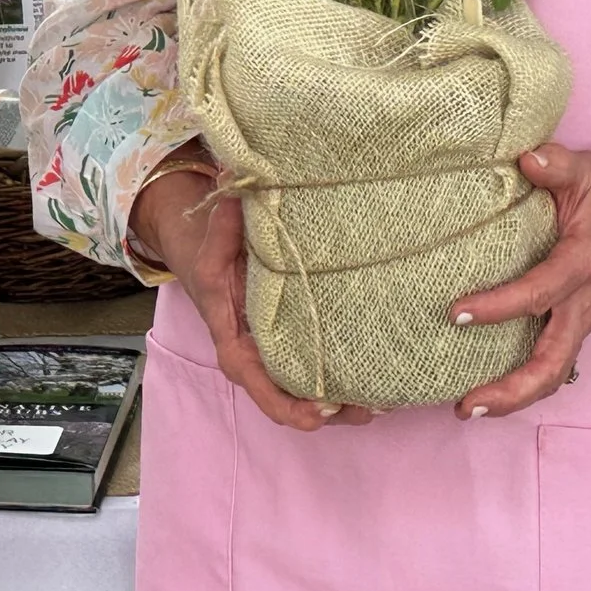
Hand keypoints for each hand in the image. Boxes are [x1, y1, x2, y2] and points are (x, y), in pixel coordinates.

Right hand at [132, 167, 376, 430]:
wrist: (208, 251)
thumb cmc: (211, 251)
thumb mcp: (213, 238)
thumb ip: (225, 219)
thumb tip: (234, 178)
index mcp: (235, 341)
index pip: (258, 384)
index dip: (288, 405)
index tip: (319, 411)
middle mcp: (258, 356)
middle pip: (292, 400)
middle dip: (329, 412)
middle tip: (368, 409)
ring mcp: (280, 354)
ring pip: (311, 393)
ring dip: (346, 405)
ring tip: (383, 403)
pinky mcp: (299, 345)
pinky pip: (322, 373)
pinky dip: (349, 382)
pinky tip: (381, 381)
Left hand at [445, 137, 590, 420]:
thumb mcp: (581, 168)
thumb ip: (555, 165)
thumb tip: (528, 159)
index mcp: (585, 262)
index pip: (538, 293)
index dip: (498, 306)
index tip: (454, 313)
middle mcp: (587, 300)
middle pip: (554, 362)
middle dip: (513, 390)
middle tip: (466, 406)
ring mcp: (584, 317)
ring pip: (556, 372)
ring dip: (516, 396)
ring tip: (470, 409)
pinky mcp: (577, 323)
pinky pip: (553, 362)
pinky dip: (525, 382)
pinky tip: (489, 389)